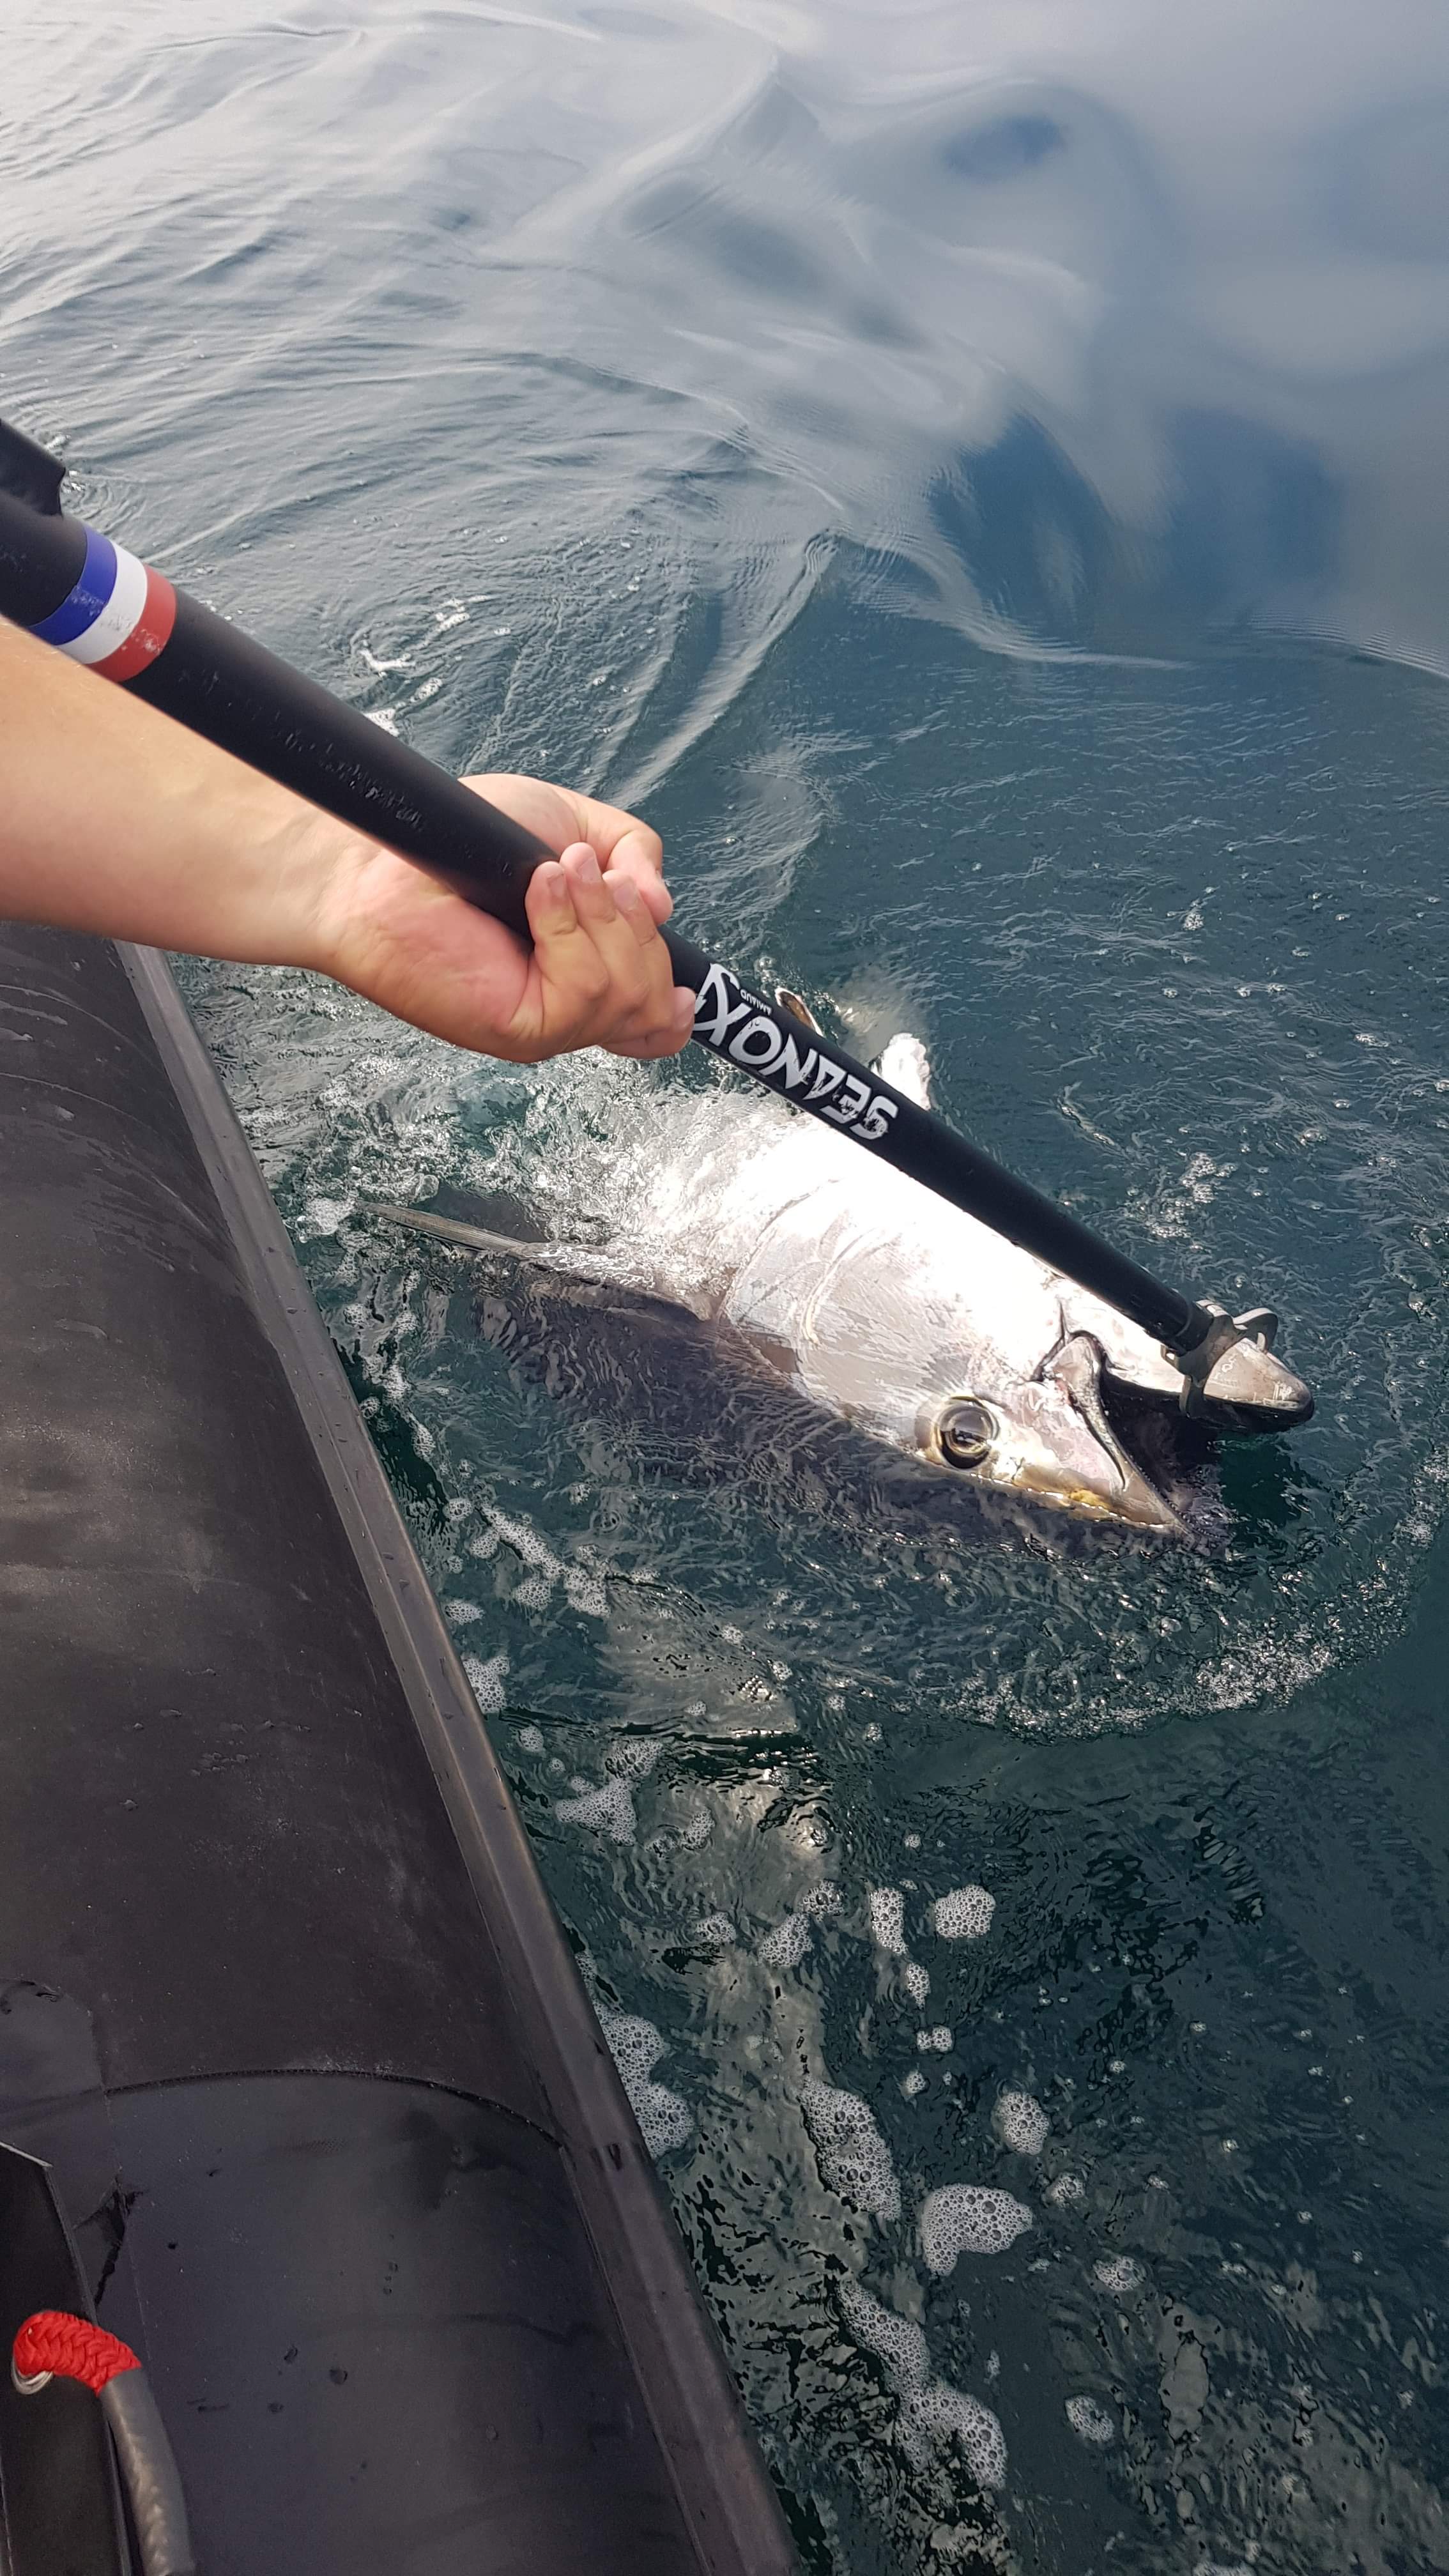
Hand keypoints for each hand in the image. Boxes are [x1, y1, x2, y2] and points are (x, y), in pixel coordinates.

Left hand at [308, 772, 694, 1061]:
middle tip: (581, 875)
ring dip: (601, 916)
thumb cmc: (463, 838)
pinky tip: (538, 891)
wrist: (385, 856)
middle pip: (657, 1002)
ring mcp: (547, 1024)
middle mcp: (567, 1009)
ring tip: (551, 874)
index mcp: (581, 973)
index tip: (684, 986)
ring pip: (630, 993)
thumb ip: (634, 853)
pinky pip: (587, 990)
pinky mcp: (521, 1029)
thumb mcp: (571, 824)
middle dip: (636, 927)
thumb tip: (664, 908)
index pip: (651, 1025)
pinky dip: (571, 928)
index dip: (676, 1006)